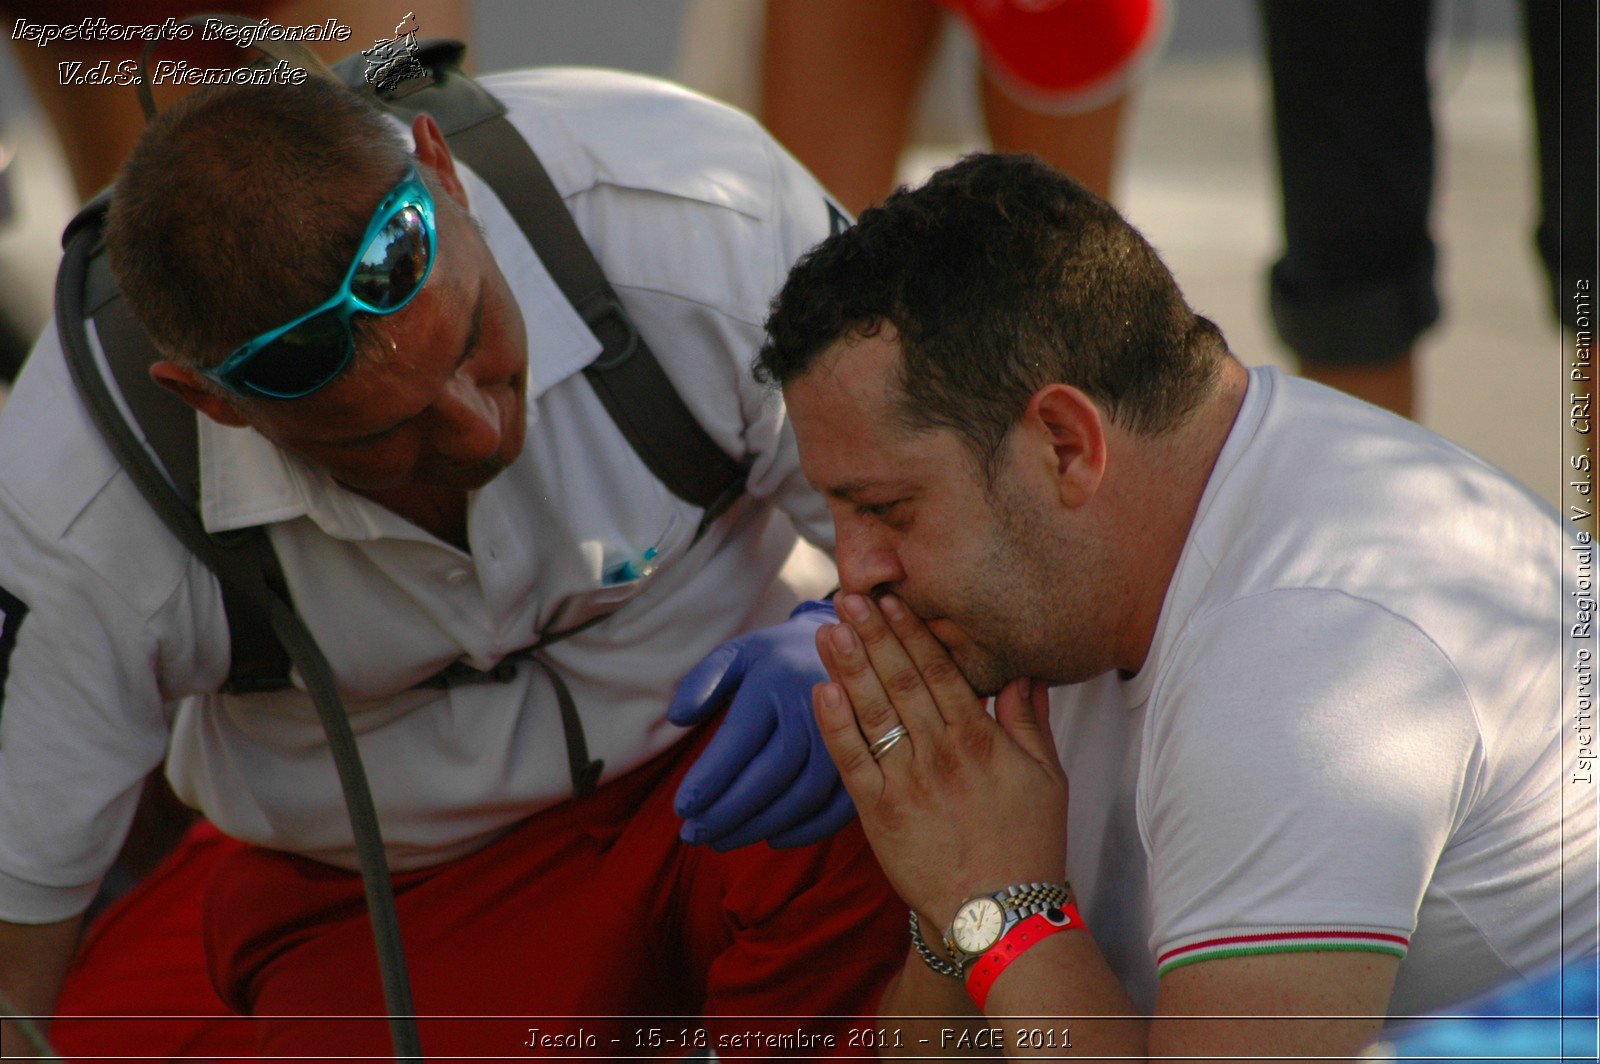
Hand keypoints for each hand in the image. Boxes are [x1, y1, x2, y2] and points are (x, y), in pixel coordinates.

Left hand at [669, 600, 854, 849]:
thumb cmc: (776, 657)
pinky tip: (772, 839)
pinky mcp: (867, 758)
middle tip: (694, 834)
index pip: (740, 738)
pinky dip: (805, 831)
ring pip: (804, 795)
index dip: (710, 778)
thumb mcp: (736, 654)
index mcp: (778, 680)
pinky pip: (839, 806)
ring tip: (722, 840)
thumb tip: (678, 717)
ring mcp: (848, 734)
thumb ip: (703, 680)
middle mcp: (816, 707)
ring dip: (760, 826)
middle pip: (772, 773)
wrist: (847, 647)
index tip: (682, 807)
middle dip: (729, 811)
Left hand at [814, 593, 1067, 925]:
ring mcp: (907, 784)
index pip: (940, 672)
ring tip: (830, 629)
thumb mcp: (1047, 777)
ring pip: (873, 713)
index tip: (891, 600)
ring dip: (849, 667)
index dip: (911, 633)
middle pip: (901, 681)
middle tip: (849, 597)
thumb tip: (1023, 674)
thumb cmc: (1028, 845)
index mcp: (980, 739)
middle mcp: (941, 754)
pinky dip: (835, 726)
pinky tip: (822, 691)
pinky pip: (852, 763)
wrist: (1001, 913)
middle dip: (873, 635)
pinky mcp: (880, 815)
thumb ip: (1029, 721)